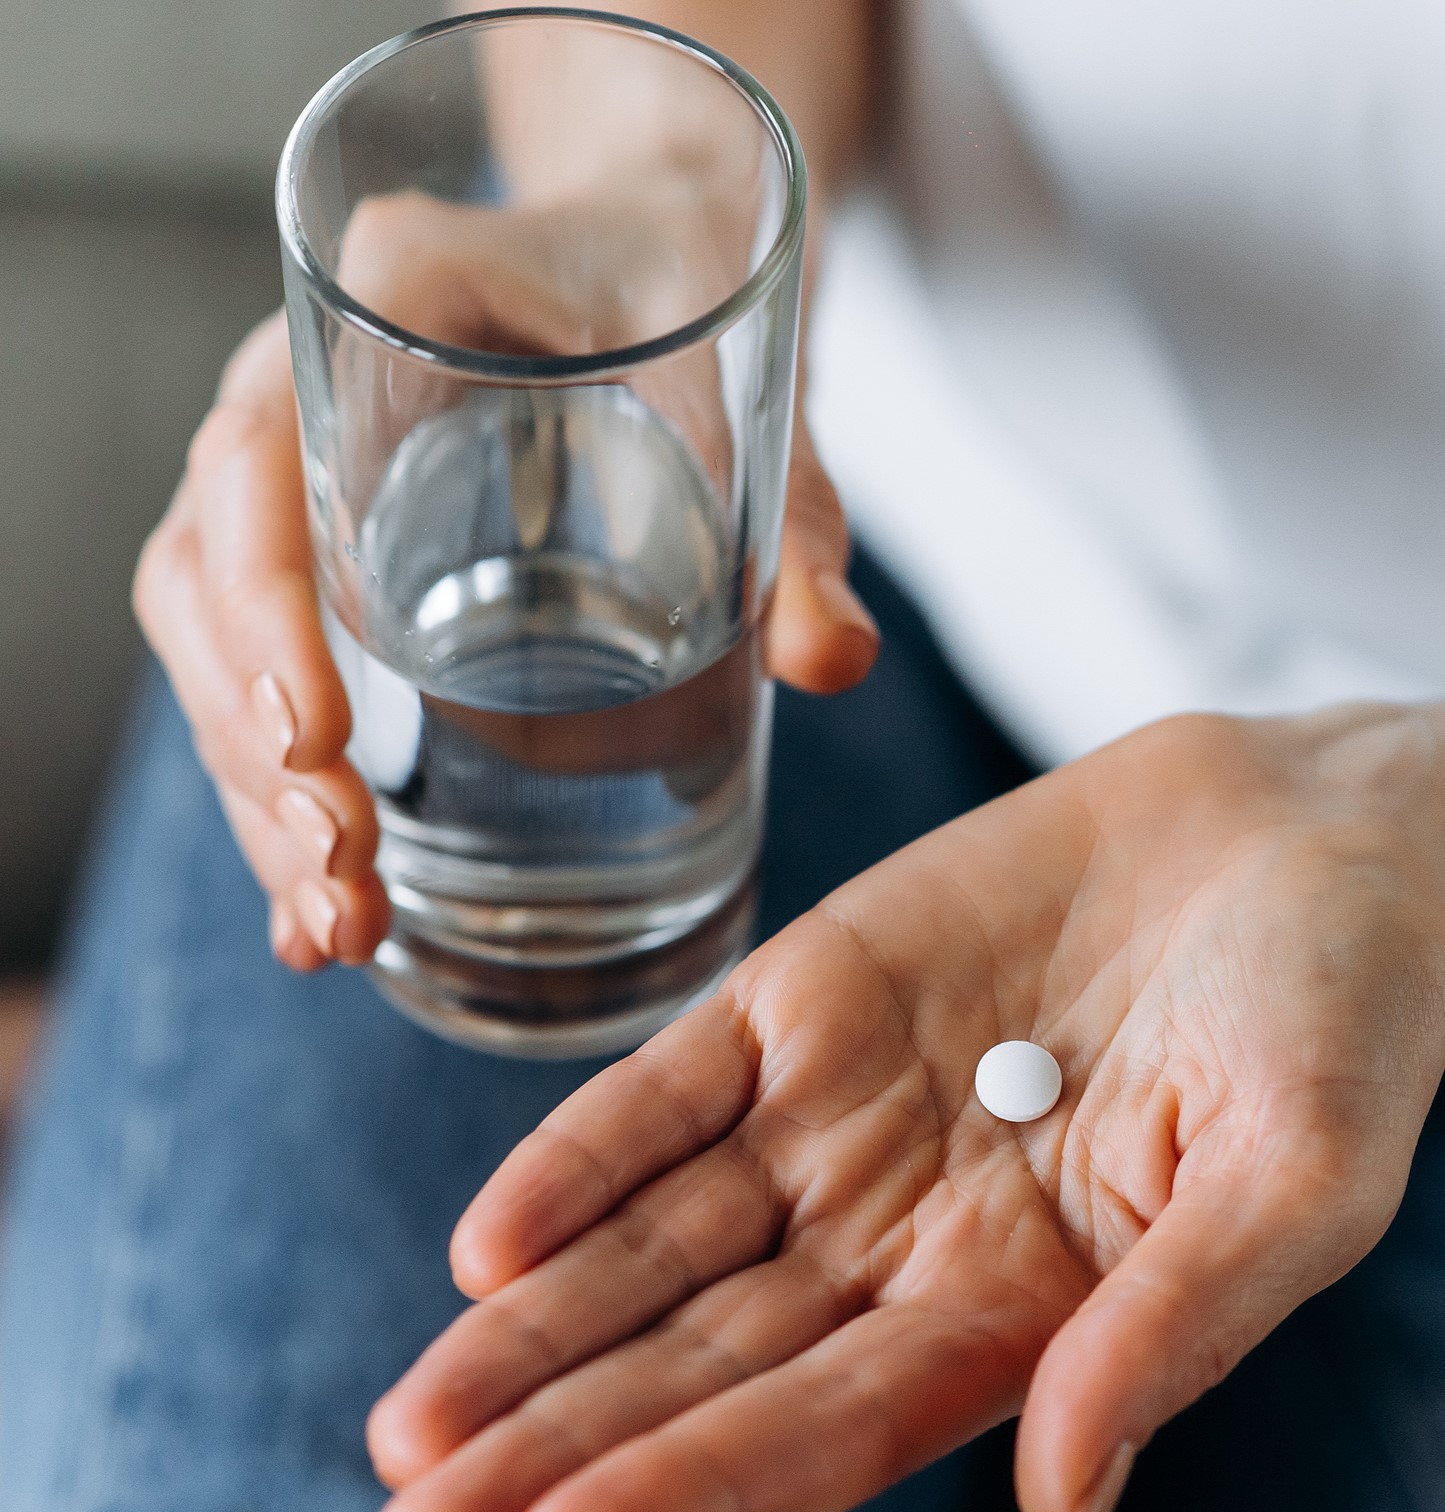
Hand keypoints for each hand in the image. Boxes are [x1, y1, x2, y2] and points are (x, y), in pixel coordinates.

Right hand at [133, 198, 877, 972]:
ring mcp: (304, 467)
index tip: (320, 743)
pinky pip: (257, 658)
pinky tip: (319, 905)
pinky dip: (277, 786)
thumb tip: (833, 659)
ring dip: (255, 791)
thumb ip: (800, 523)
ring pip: (211, 634)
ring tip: (336, 926)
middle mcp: (309, 378)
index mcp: (394, 299)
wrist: (657, 250)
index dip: (263, 607)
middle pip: (208, 572)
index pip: (262, 452)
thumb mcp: (763, 396)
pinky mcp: (331, 545)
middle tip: (346, 881)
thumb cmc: (698, 299)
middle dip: (256, 746)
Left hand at [366, 708, 1444, 1511]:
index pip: (827, 1431)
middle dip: (560, 1449)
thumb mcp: (1300, 1182)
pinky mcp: (811, 998)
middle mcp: (906, 1240)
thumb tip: (1060, 1505)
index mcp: (1022, 1317)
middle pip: (706, 1365)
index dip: (691, 1490)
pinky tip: (487, 1241)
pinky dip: (583, 1157)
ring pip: (660, 1246)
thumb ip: (1174, 1329)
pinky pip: (671, 1088)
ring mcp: (846, 1120)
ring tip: (410, 1425)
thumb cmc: (1345, 1025)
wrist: (1314, 840)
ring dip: (533, 1328)